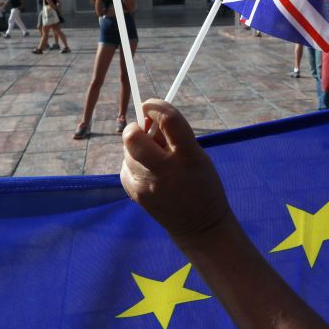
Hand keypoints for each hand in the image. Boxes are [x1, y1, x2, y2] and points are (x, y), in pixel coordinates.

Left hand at [121, 99, 230, 246]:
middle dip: (133, 128)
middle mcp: (166, 170)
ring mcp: (148, 185)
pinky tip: (148, 172)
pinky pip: (125, 168)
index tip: (150, 104)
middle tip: (141, 128)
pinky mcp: (136, 195)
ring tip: (153, 157)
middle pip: (134, 139)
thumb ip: (175, 137)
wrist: (200, 225)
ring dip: (137, 148)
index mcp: (189, 156)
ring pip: (128, 153)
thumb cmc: (202, 183)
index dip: (157, 106)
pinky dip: (133, 164)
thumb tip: (149, 119)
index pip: (169, 121)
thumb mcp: (198, 156)